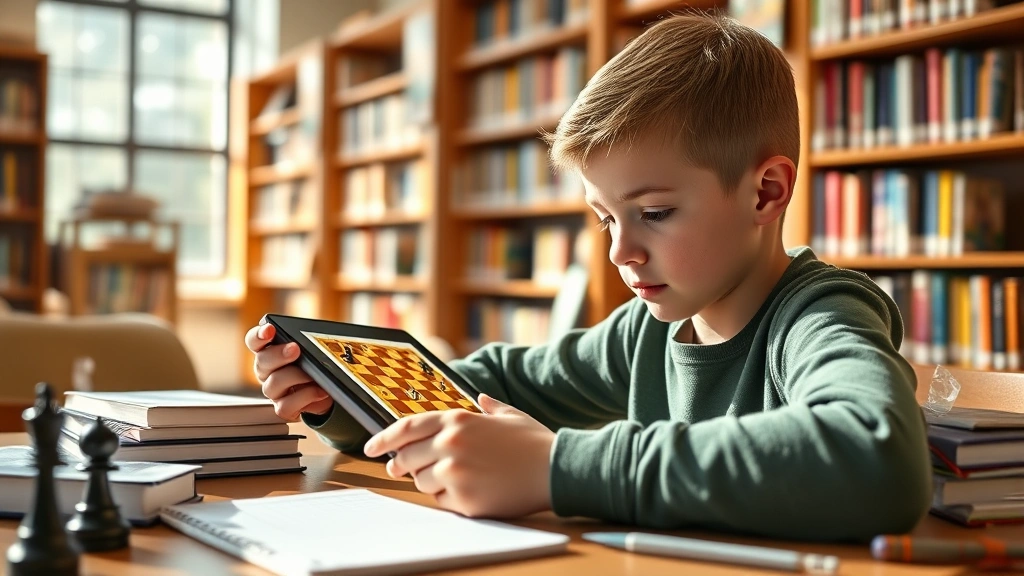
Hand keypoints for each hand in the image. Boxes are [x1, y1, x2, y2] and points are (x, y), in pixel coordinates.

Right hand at [244, 323, 332, 420]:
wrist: (327, 392)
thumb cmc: (316, 366)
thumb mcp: (313, 351)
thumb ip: (309, 342)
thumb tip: (318, 336)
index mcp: (270, 352)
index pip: (255, 341)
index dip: (259, 335)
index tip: (270, 329)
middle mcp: (266, 371)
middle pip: (262, 361)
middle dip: (278, 354)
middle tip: (295, 349)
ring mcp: (273, 391)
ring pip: (274, 383)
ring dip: (295, 377)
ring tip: (313, 375)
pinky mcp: (283, 408)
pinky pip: (285, 405)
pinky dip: (305, 397)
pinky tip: (320, 391)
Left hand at [363, 394, 554, 517]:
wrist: (557, 470)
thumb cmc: (534, 443)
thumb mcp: (509, 414)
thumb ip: (487, 406)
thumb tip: (480, 398)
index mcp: (457, 420)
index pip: (406, 428)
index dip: (383, 438)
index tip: (369, 448)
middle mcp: (450, 444)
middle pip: (406, 459)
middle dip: (402, 465)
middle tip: (402, 469)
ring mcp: (455, 474)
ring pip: (421, 483)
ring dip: (430, 482)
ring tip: (458, 477)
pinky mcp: (464, 501)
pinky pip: (441, 502)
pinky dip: (450, 499)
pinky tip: (472, 490)